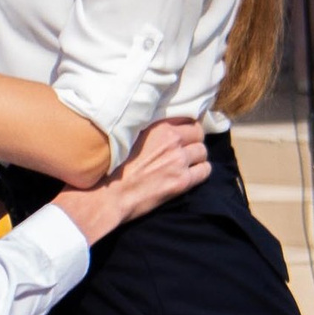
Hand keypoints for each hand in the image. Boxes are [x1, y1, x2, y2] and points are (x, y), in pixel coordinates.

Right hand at [52, 118, 210, 244]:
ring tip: (187, 164)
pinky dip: (200, 172)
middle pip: (198, 134)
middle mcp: (171, 140)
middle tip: (185, 150)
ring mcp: (178, 160)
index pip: (186, 118)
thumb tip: (159, 128)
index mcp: (157, 126)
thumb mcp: (128, 137)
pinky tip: (190, 176)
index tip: (182, 135)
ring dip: (197, 158)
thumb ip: (148, 130)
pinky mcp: (182, 181)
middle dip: (194, 141)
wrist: (108, 195)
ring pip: (203, 152)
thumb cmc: (111, 168)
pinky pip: (205, 171)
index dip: (186, 128)